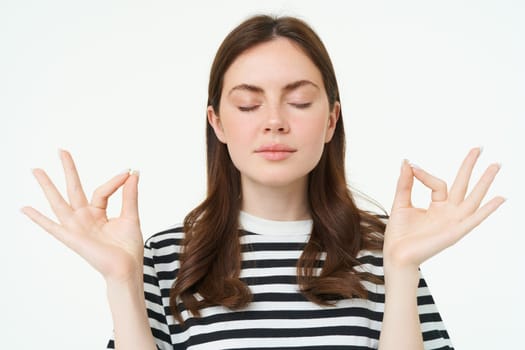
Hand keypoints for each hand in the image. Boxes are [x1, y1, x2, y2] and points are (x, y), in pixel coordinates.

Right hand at [21, 150, 143, 282]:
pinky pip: (51, 227)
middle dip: (68, 170)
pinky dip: (38, 218)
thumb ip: (129, 195)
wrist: (127, 269)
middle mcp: (85, 218)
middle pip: (73, 189)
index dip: (115, 181)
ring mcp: (76, 227)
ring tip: (36, 170)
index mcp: (99, 213)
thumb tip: (133, 173)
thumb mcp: (131, 216)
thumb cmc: (129, 248)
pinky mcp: (71, 238)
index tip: (128, 172)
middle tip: (61, 150)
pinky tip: (24, 208)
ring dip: (47, 186)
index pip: (102, 190)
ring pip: (59, 202)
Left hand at [384, 147, 504, 268]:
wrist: (396, 254)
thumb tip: (407, 162)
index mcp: (437, 206)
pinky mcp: (455, 232)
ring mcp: (454, 222)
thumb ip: (406, 183)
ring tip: (495, 165)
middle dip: (470, 167)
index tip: (412, 167)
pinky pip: (475, 219)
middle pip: (463, 185)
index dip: (425, 174)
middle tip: (479, 148)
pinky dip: (488, 209)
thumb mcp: (401, 202)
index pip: (438, 183)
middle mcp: (448, 212)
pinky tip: (500, 198)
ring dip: (484, 182)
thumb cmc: (399, 233)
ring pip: (473, 198)